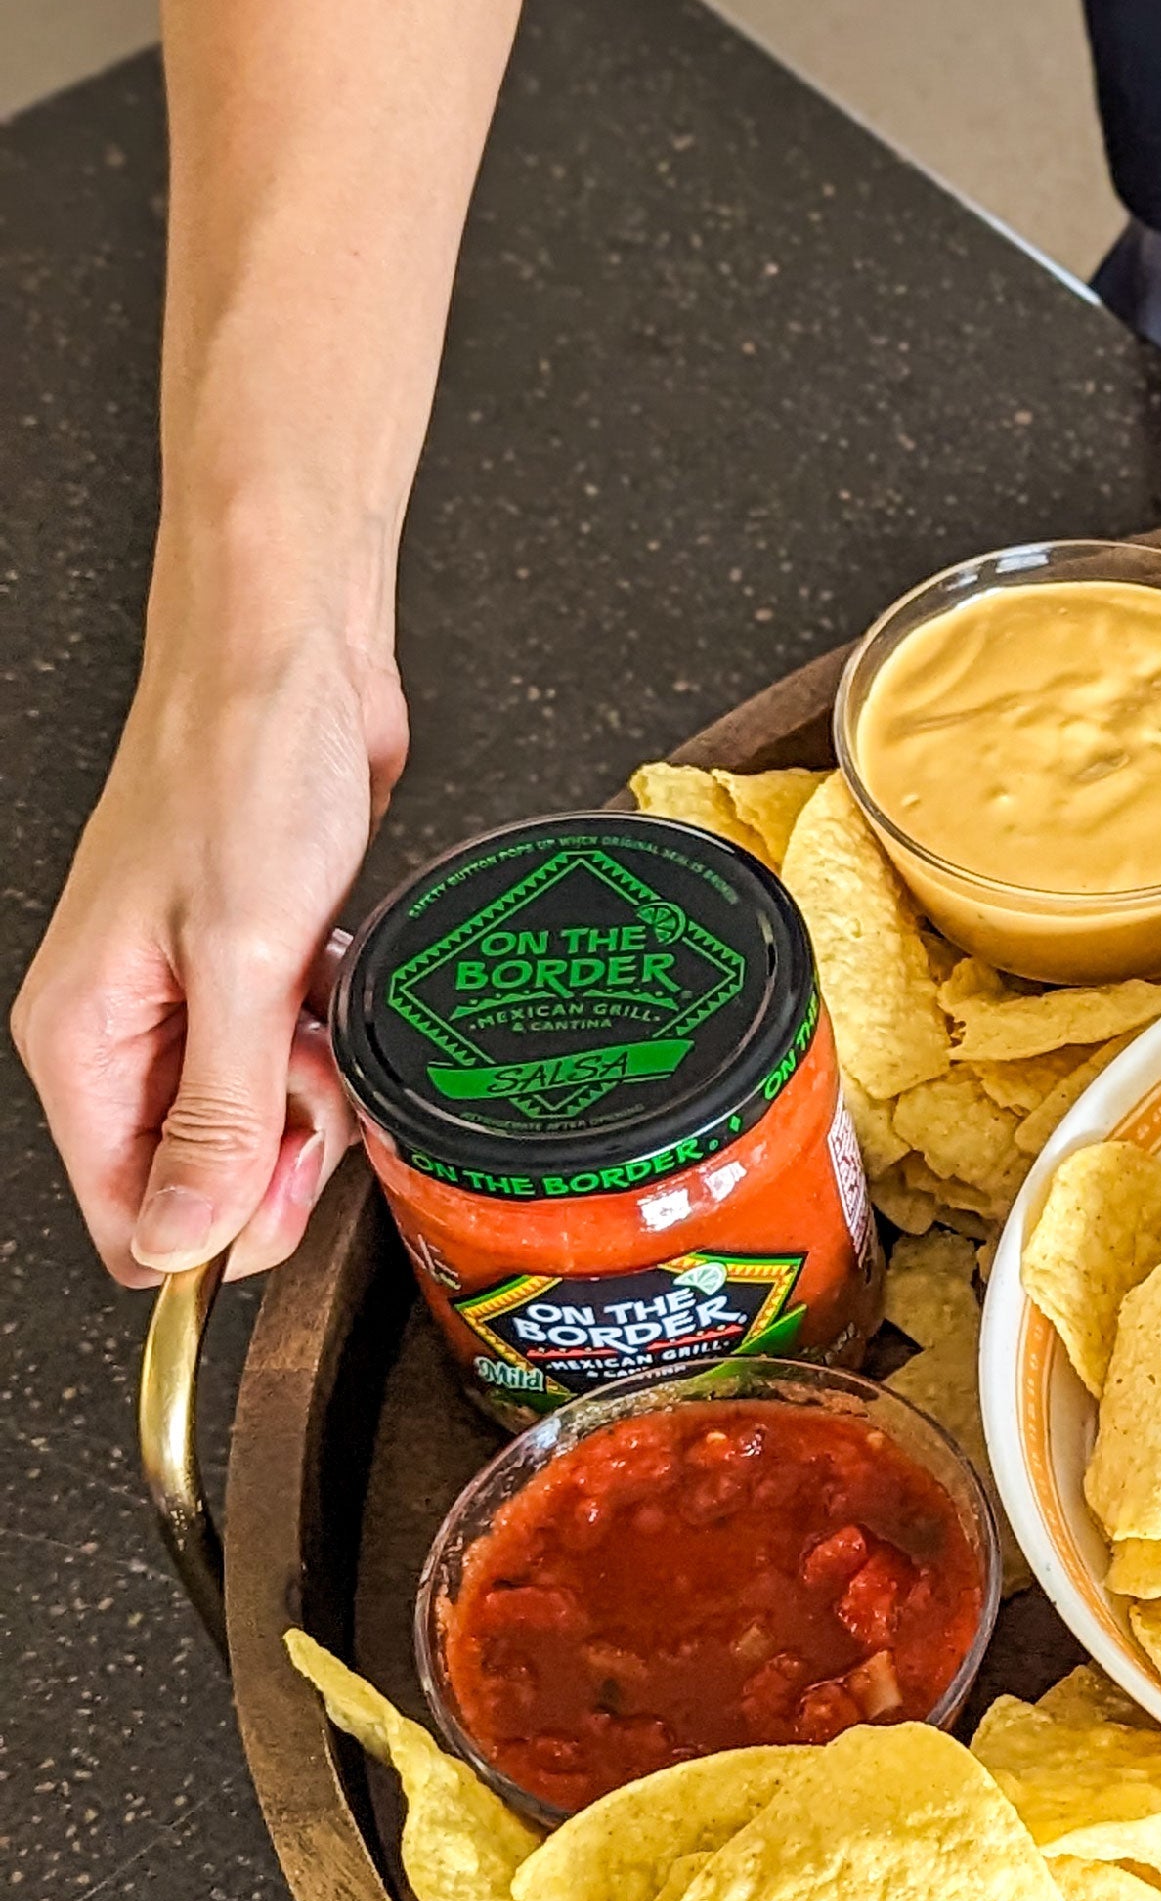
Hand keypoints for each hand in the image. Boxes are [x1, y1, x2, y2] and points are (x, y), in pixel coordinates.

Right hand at [14, 615, 402, 1284]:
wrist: (295, 661)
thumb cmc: (247, 771)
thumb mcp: (240, 966)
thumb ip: (220, 1116)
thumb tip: (184, 1239)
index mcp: (82, 1035)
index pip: (127, 1213)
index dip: (216, 1234)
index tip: (289, 1197)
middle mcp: (125, 1026)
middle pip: (201, 1179)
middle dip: (282, 1161)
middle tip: (320, 1088)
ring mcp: (190, 1001)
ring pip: (258, 1124)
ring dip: (315, 1101)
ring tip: (326, 1022)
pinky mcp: (254, 974)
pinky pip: (296, 1063)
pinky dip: (331, 1049)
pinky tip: (339, 996)